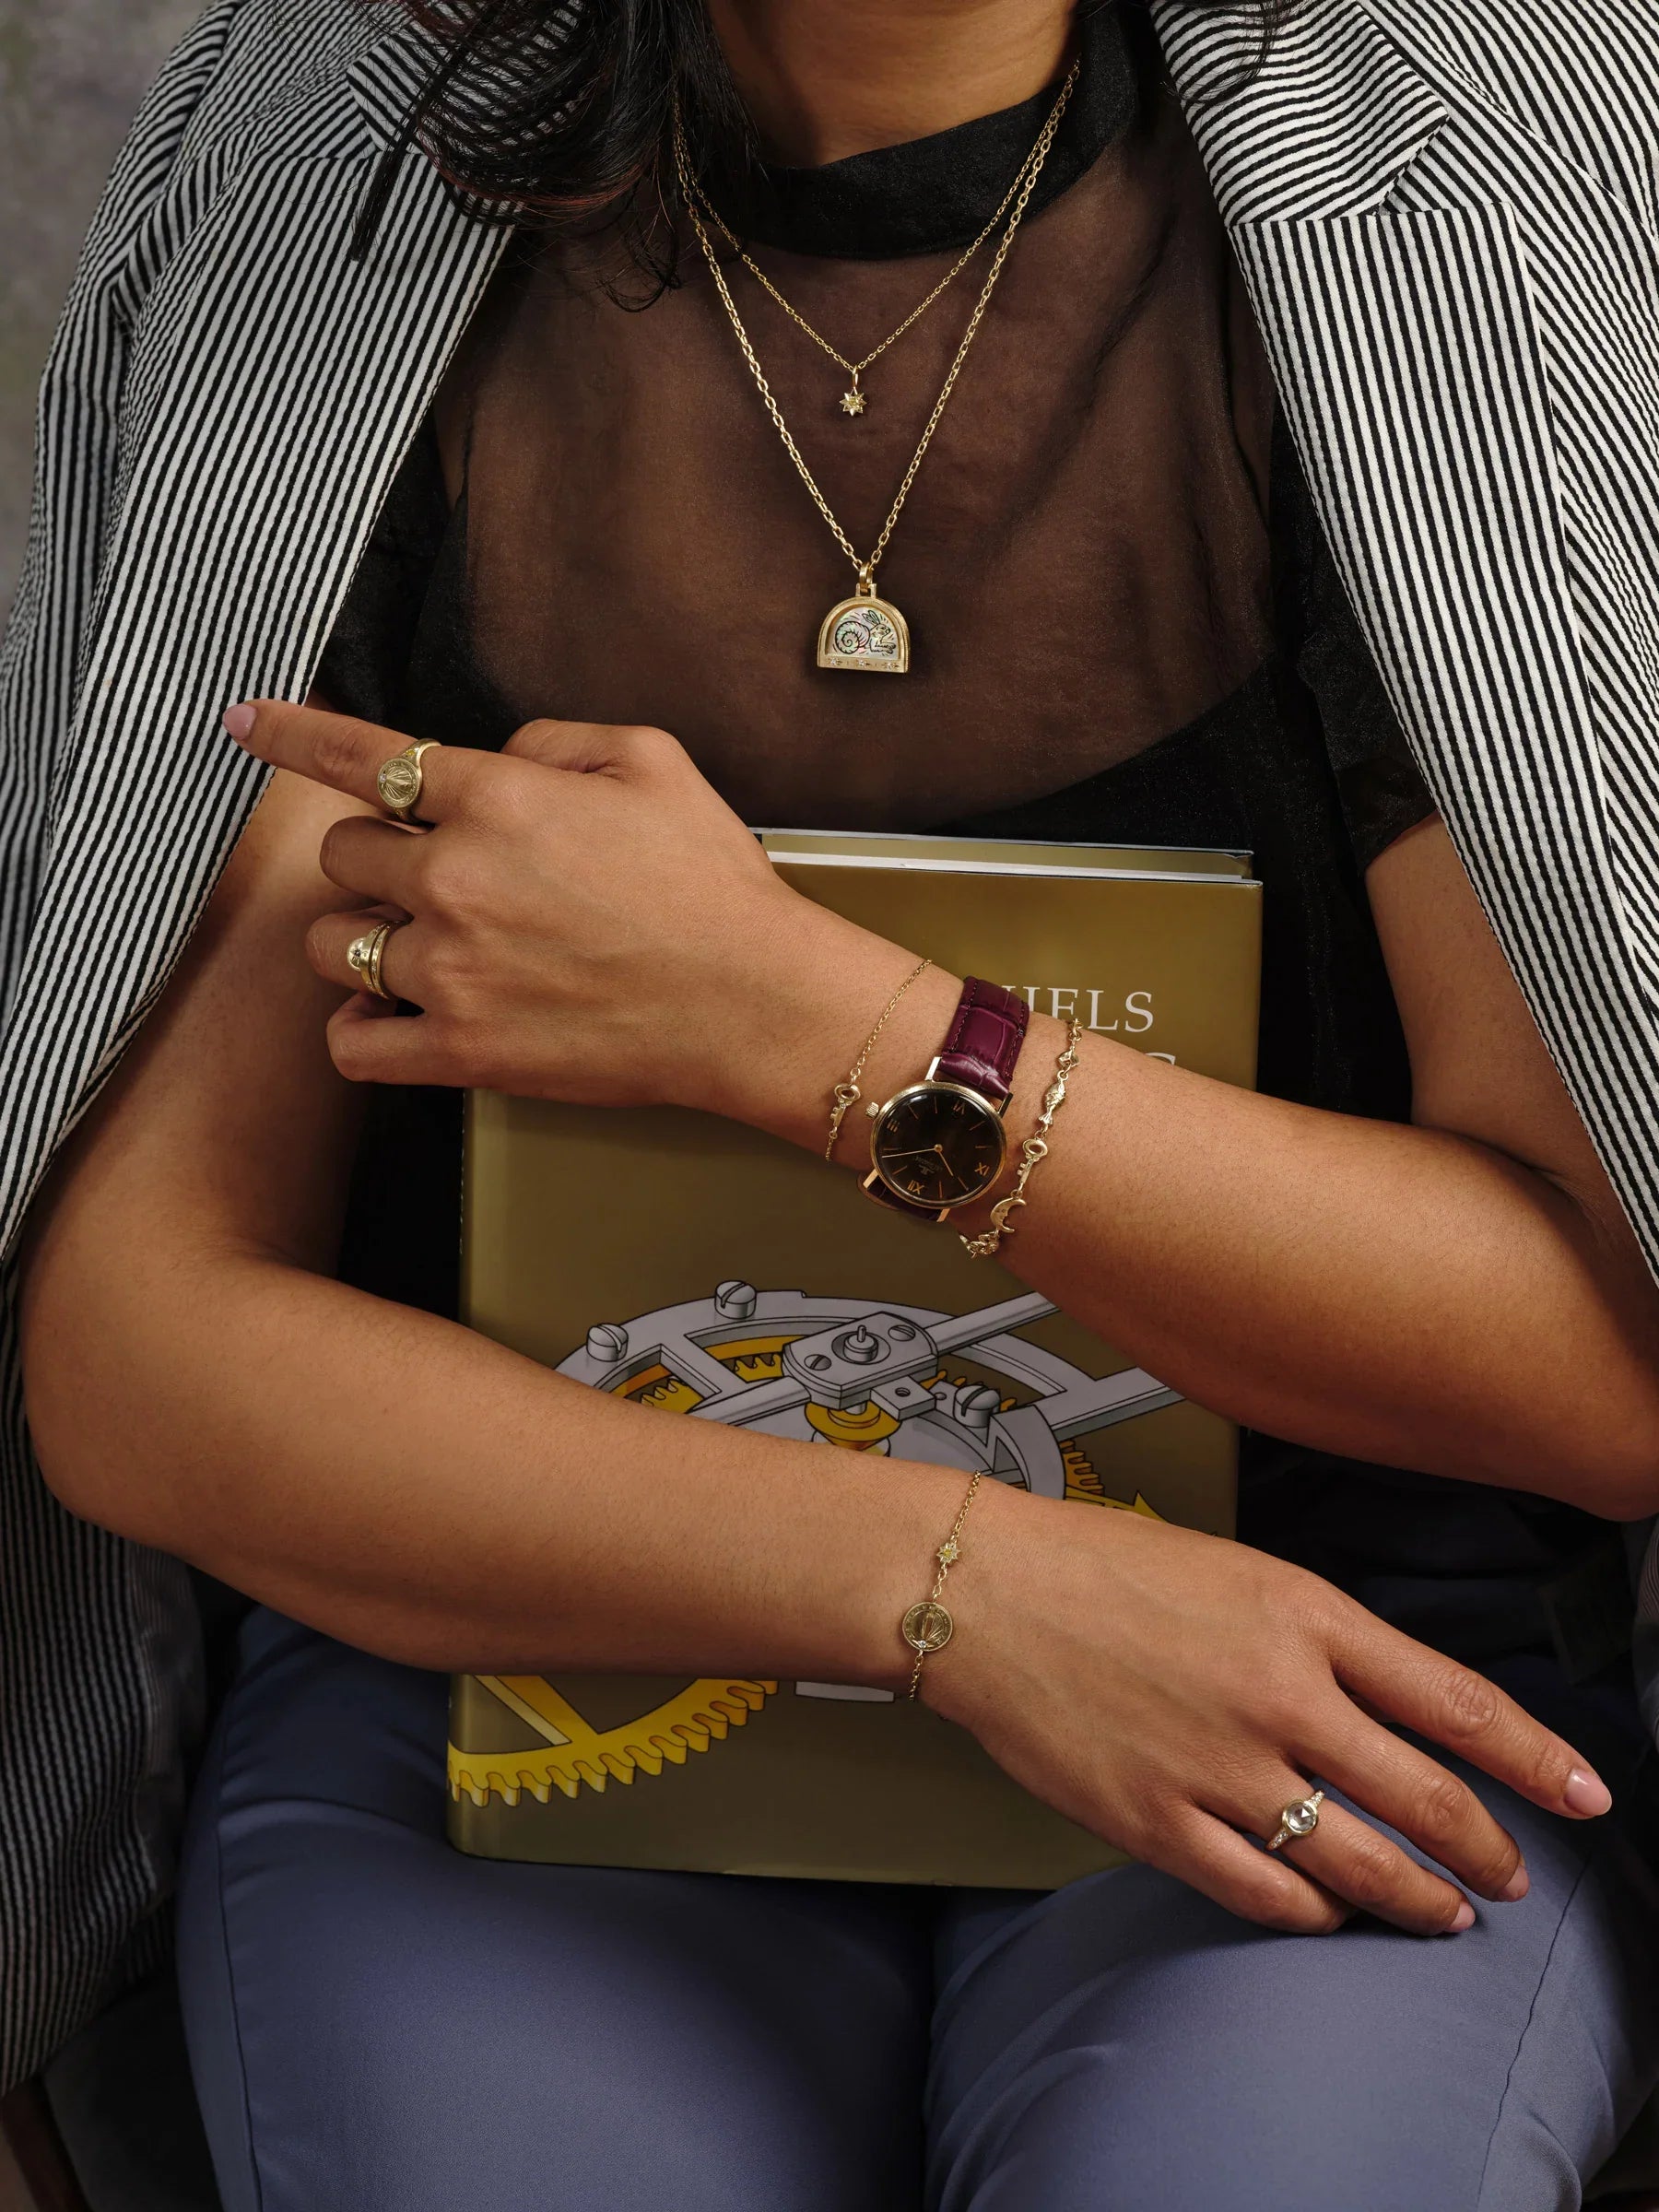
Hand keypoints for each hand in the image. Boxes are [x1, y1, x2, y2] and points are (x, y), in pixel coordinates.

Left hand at [225, 702, 902, 1119]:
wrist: (753, 1001)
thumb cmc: (713, 886)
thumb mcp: (653, 761)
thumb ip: (554, 739)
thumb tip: (495, 756)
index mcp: (499, 799)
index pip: (362, 756)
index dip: (292, 735)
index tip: (248, 724)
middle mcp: (456, 879)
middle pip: (341, 854)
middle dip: (375, 855)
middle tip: (433, 874)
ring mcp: (450, 972)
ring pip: (332, 944)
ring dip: (363, 937)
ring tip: (423, 945)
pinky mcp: (461, 1051)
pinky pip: (352, 1043)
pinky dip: (360, 1027)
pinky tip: (391, 1014)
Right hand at [936, 1483, 1611, 1934]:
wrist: (982, 1593)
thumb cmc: (1101, 1567)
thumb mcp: (1239, 1571)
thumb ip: (1321, 1640)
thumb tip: (1395, 1711)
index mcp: (1303, 1614)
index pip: (1458, 1701)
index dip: (1538, 1759)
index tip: (1583, 1791)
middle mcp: (1277, 1694)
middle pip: (1428, 1796)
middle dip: (1490, 1849)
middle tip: (1513, 1875)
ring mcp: (1218, 1765)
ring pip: (1360, 1862)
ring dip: (1418, 1898)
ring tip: (1444, 1912)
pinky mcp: (1157, 1822)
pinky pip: (1268, 1892)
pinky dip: (1314, 1911)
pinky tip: (1329, 1911)